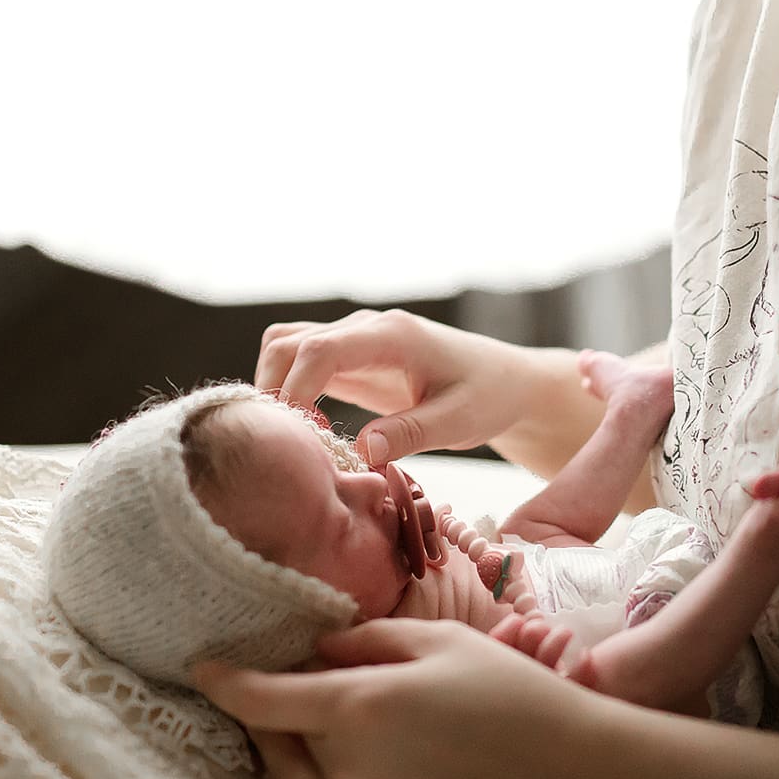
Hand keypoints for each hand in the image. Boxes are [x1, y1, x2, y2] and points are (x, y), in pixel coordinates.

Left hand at [193, 618, 614, 778]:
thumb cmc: (516, 699)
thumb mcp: (442, 642)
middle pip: (271, 748)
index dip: (224, 681)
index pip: (263, 700)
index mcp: (361, 710)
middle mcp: (350, 776)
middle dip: (261, 716)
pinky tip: (324, 776)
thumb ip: (367, 641)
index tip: (202, 666)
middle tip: (275, 686)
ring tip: (295, 731)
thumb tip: (319, 650)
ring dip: (280, 761)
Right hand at [255, 308, 539, 462]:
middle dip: (275, 390)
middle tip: (290, 444)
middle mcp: (364, 329)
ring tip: (298, 437)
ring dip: (277, 387)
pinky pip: (301, 364)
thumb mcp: (458, 421)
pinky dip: (290, 391)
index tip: (298, 435)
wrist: (504, 381)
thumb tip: (360, 449)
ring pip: (285, 348)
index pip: (321, 349)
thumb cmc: (487, 397)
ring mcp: (353, 341)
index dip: (296, 389)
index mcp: (391, 336)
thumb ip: (410, 433)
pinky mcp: (350, 359)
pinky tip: (311, 431)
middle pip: (288, 344)